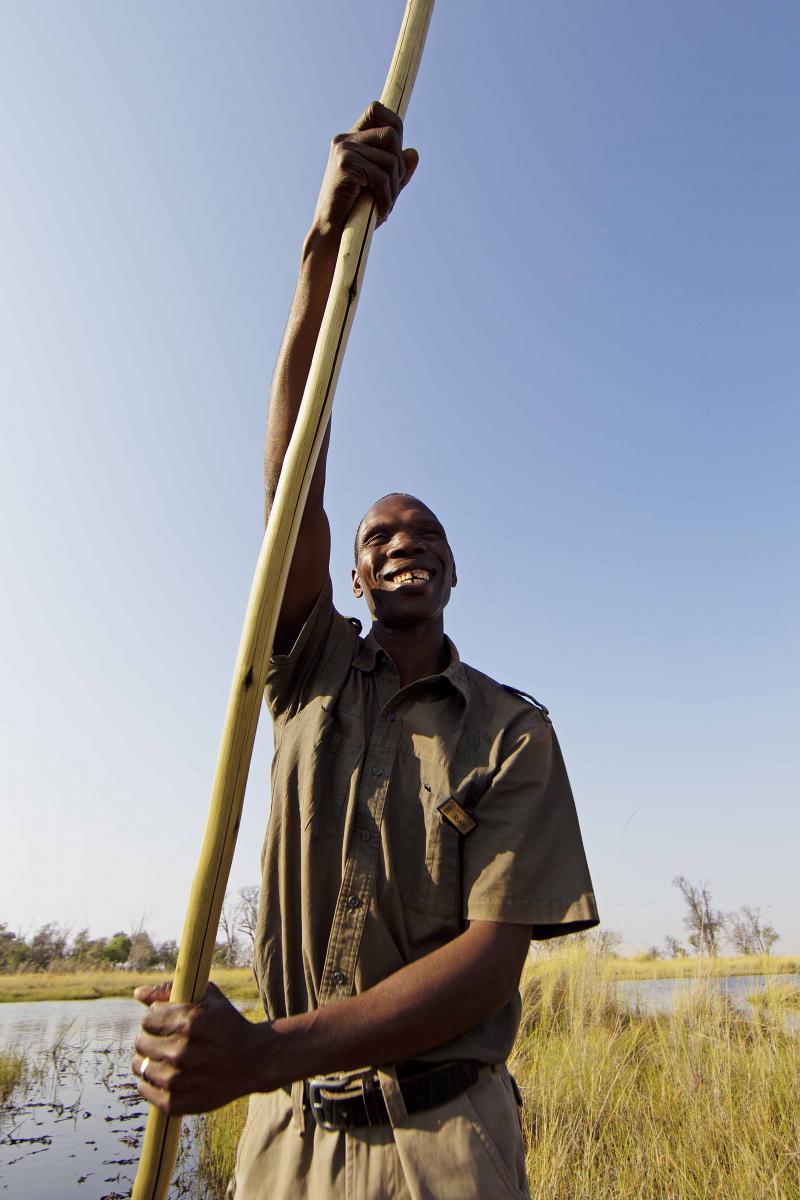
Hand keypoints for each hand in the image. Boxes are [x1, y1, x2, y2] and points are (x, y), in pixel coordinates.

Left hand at [131, 981, 272, 1114]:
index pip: (147, 1019)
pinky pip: (145, 1089)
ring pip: (140, 1066)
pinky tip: (162, 1074)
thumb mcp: (208, 998)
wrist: (253, 1061)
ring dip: (148, 1060)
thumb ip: (171, 991)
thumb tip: (138, 993)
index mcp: (189, 1022)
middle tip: (163, 1039)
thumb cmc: (228, 1025)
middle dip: (150, 1038)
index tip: (162, 1021)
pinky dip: (148, 1082)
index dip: (154, 1018)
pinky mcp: (175, 1102)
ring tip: (163, 1057)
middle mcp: (181, 1051)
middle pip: (141, 1042)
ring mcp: (177, 1079)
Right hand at [312, 100, 418, 237]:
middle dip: (400, 166)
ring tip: (386, 205)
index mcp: (351, 140)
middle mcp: (345, 139)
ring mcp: (344, 150)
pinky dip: (387, 198)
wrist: (332, 234)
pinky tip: (381, 213)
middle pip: (391, 134)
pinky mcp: (346, 165)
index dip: (394, 123)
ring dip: (395, 186)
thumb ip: (398, 170)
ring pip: (390, 158)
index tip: (398, 153)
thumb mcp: (382, 188)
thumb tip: (413, 152)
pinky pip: (382, 177)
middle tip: (392, 191)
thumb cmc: (355, 213)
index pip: (376, 110)